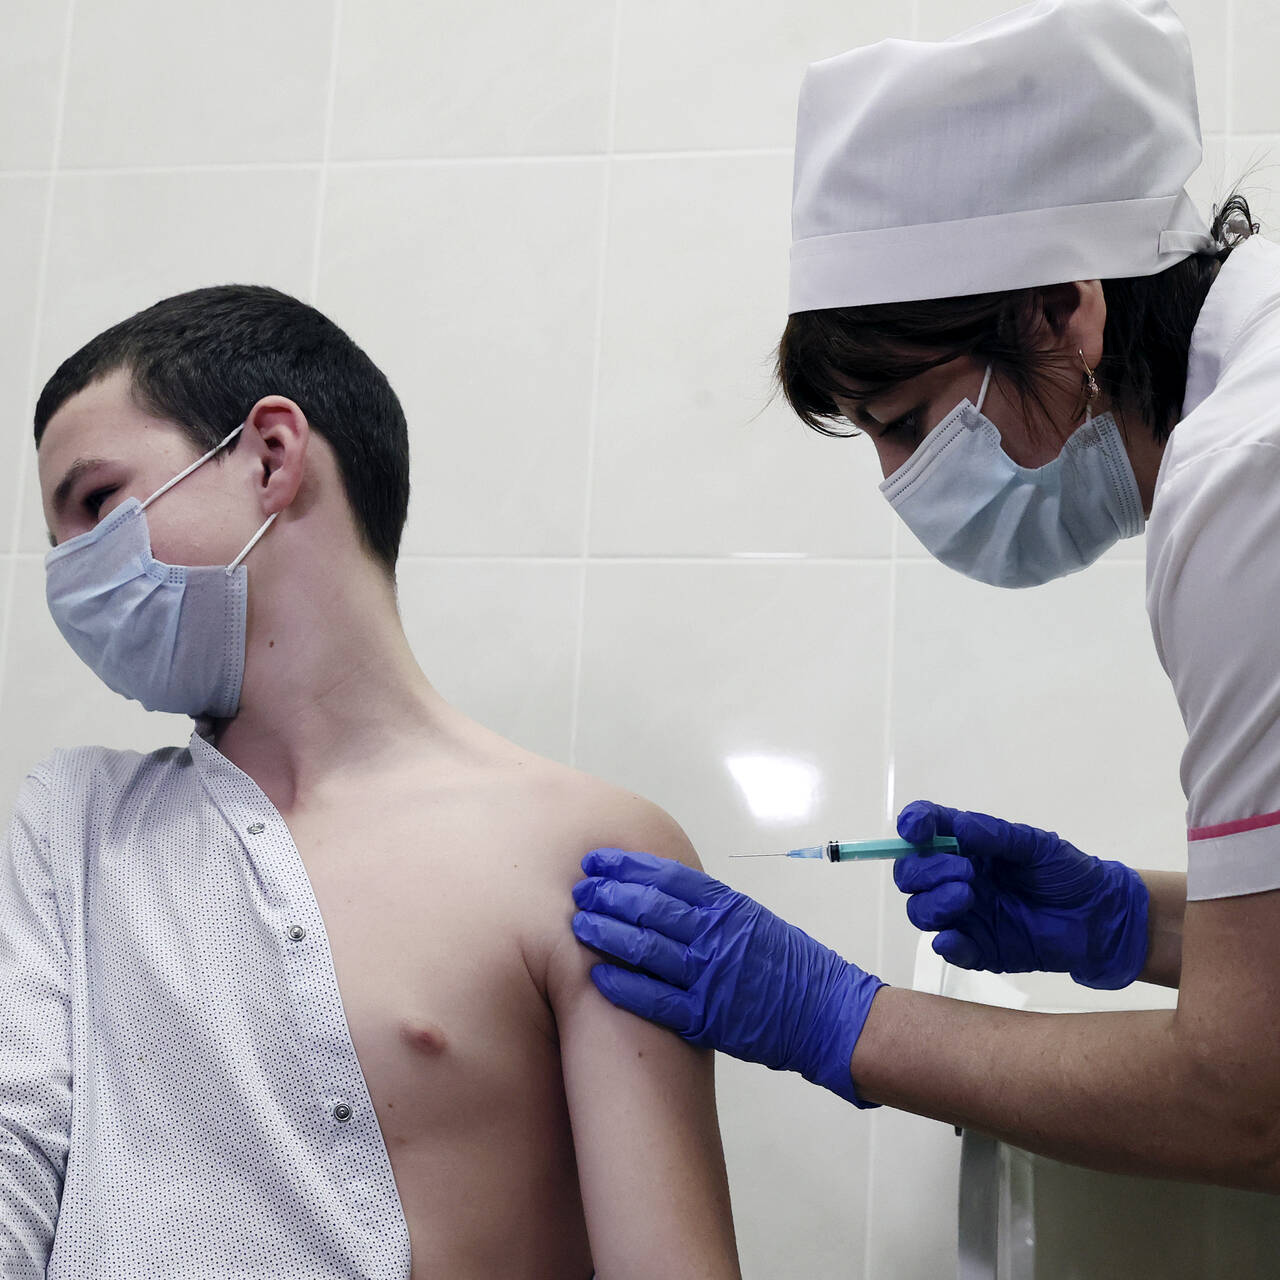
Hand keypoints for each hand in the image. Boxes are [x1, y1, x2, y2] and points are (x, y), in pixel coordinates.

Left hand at [571, 848, 884, 1106]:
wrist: (826, 1014)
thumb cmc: (789, 965)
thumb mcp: (752, 920)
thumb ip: (709, 908)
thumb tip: (659, 894)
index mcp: (727, 906)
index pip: (666, 876)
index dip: (626, 867)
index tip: (597, 861)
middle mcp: (715, 935)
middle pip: (649, 907)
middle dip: (608, 895)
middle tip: (580, 890)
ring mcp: (710, 977)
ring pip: (646, 948)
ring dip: (606, 933)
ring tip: (579, 924)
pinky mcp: (706, 1018)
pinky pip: (656, 999)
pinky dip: (624, 986)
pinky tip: (598, 976)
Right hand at [894, 800, 1149, 988]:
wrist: (1100, 919)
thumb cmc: (1067, 874)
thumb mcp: (1036, 845)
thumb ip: (996, 835)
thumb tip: (956, 827)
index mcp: (968, 847)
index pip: (927, 829)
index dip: (914, 825)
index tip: (916, 830)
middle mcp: (956, 879)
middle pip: (912, 873)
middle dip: (926, 869)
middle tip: (964, 871)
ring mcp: (965, 915)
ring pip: (920, 910)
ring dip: (932, 902)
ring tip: (967, 896)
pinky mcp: (978, 949)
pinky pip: (949, 949)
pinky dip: (945, 943)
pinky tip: (956, 938)